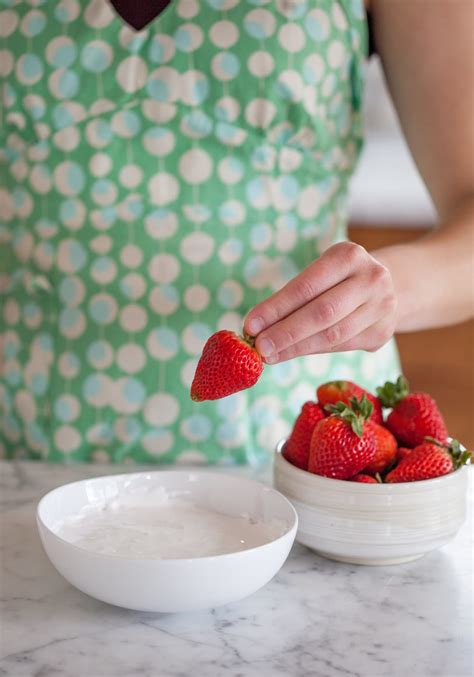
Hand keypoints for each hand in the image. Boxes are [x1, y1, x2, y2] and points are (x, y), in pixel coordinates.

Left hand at [244, 242, 397, 363]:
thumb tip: (256, 327)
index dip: (276, 308)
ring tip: (270, 354)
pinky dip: (312, 350)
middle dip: (285, 333)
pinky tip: (290, 353)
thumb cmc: (338, 280)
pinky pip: (341, 346)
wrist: (389, 287)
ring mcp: (381, 307)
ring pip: (332, 335)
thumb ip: (294, 297)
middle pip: (321, 313)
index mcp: (349, 256)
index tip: (250, 325)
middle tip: (259, 347)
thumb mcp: (321, 274)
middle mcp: (371, 279)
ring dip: (296, 347)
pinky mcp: (382, 333)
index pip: (306, 287)